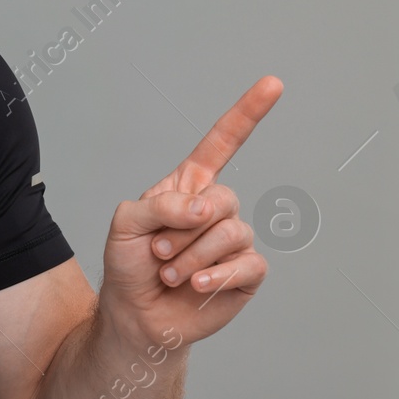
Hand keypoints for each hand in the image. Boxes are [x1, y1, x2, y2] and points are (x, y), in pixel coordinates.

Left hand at [99, 75, 283, 348]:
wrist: (136, 315)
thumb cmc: (128, 265)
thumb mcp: (126, 223)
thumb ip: (160, 205)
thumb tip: (207, 207)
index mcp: (188, 187)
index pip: (222, 144)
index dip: (246, 114)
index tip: (273, 83)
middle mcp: (215, 210)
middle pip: (224, 198)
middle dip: (185, 228)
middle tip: (159, 252)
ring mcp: (233, 242)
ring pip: (233, 233)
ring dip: (193, 256)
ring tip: (170, 272)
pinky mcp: (246, 274)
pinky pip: (247, 265)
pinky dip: (216, 276)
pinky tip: (195, 286)